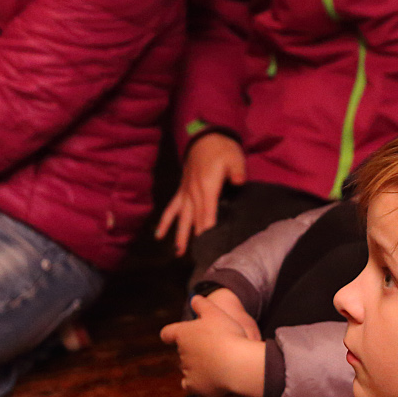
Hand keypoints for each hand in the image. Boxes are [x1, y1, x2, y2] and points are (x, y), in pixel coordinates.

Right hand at [156, 133, 244, 254]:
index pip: (209, 213)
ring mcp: (186, 193)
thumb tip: (239, 182)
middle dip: (196, 239)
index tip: (209, 246)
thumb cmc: (222, 150)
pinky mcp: (182, 191)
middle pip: (195, 220)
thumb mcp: (234, 158)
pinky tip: (158, 235)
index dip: (208, 229)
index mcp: (207, 187)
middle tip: (199, 258)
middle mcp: (194, 193)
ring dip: (180, 235)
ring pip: (182, 218)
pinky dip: (165, 222)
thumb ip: (237, 171)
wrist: (205, 138)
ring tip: (179, 253)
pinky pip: (171, 208)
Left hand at [160, 294, 266, 396]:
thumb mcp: (216, 312)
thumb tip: (194, 298)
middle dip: (194, 351)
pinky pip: (191, 385)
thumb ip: (203, 304)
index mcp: (183, 334)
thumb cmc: (227, 335)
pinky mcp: (194, 386)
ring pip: (188, 368)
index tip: (173, 336)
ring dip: (198, 366)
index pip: (167, 333)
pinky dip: (198, 383)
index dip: (170, 334)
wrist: (236, 364)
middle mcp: (181, 352)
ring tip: (217, 364)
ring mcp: (186, 370)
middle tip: (212, 349)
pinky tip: (210, 380)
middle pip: (183, 351)